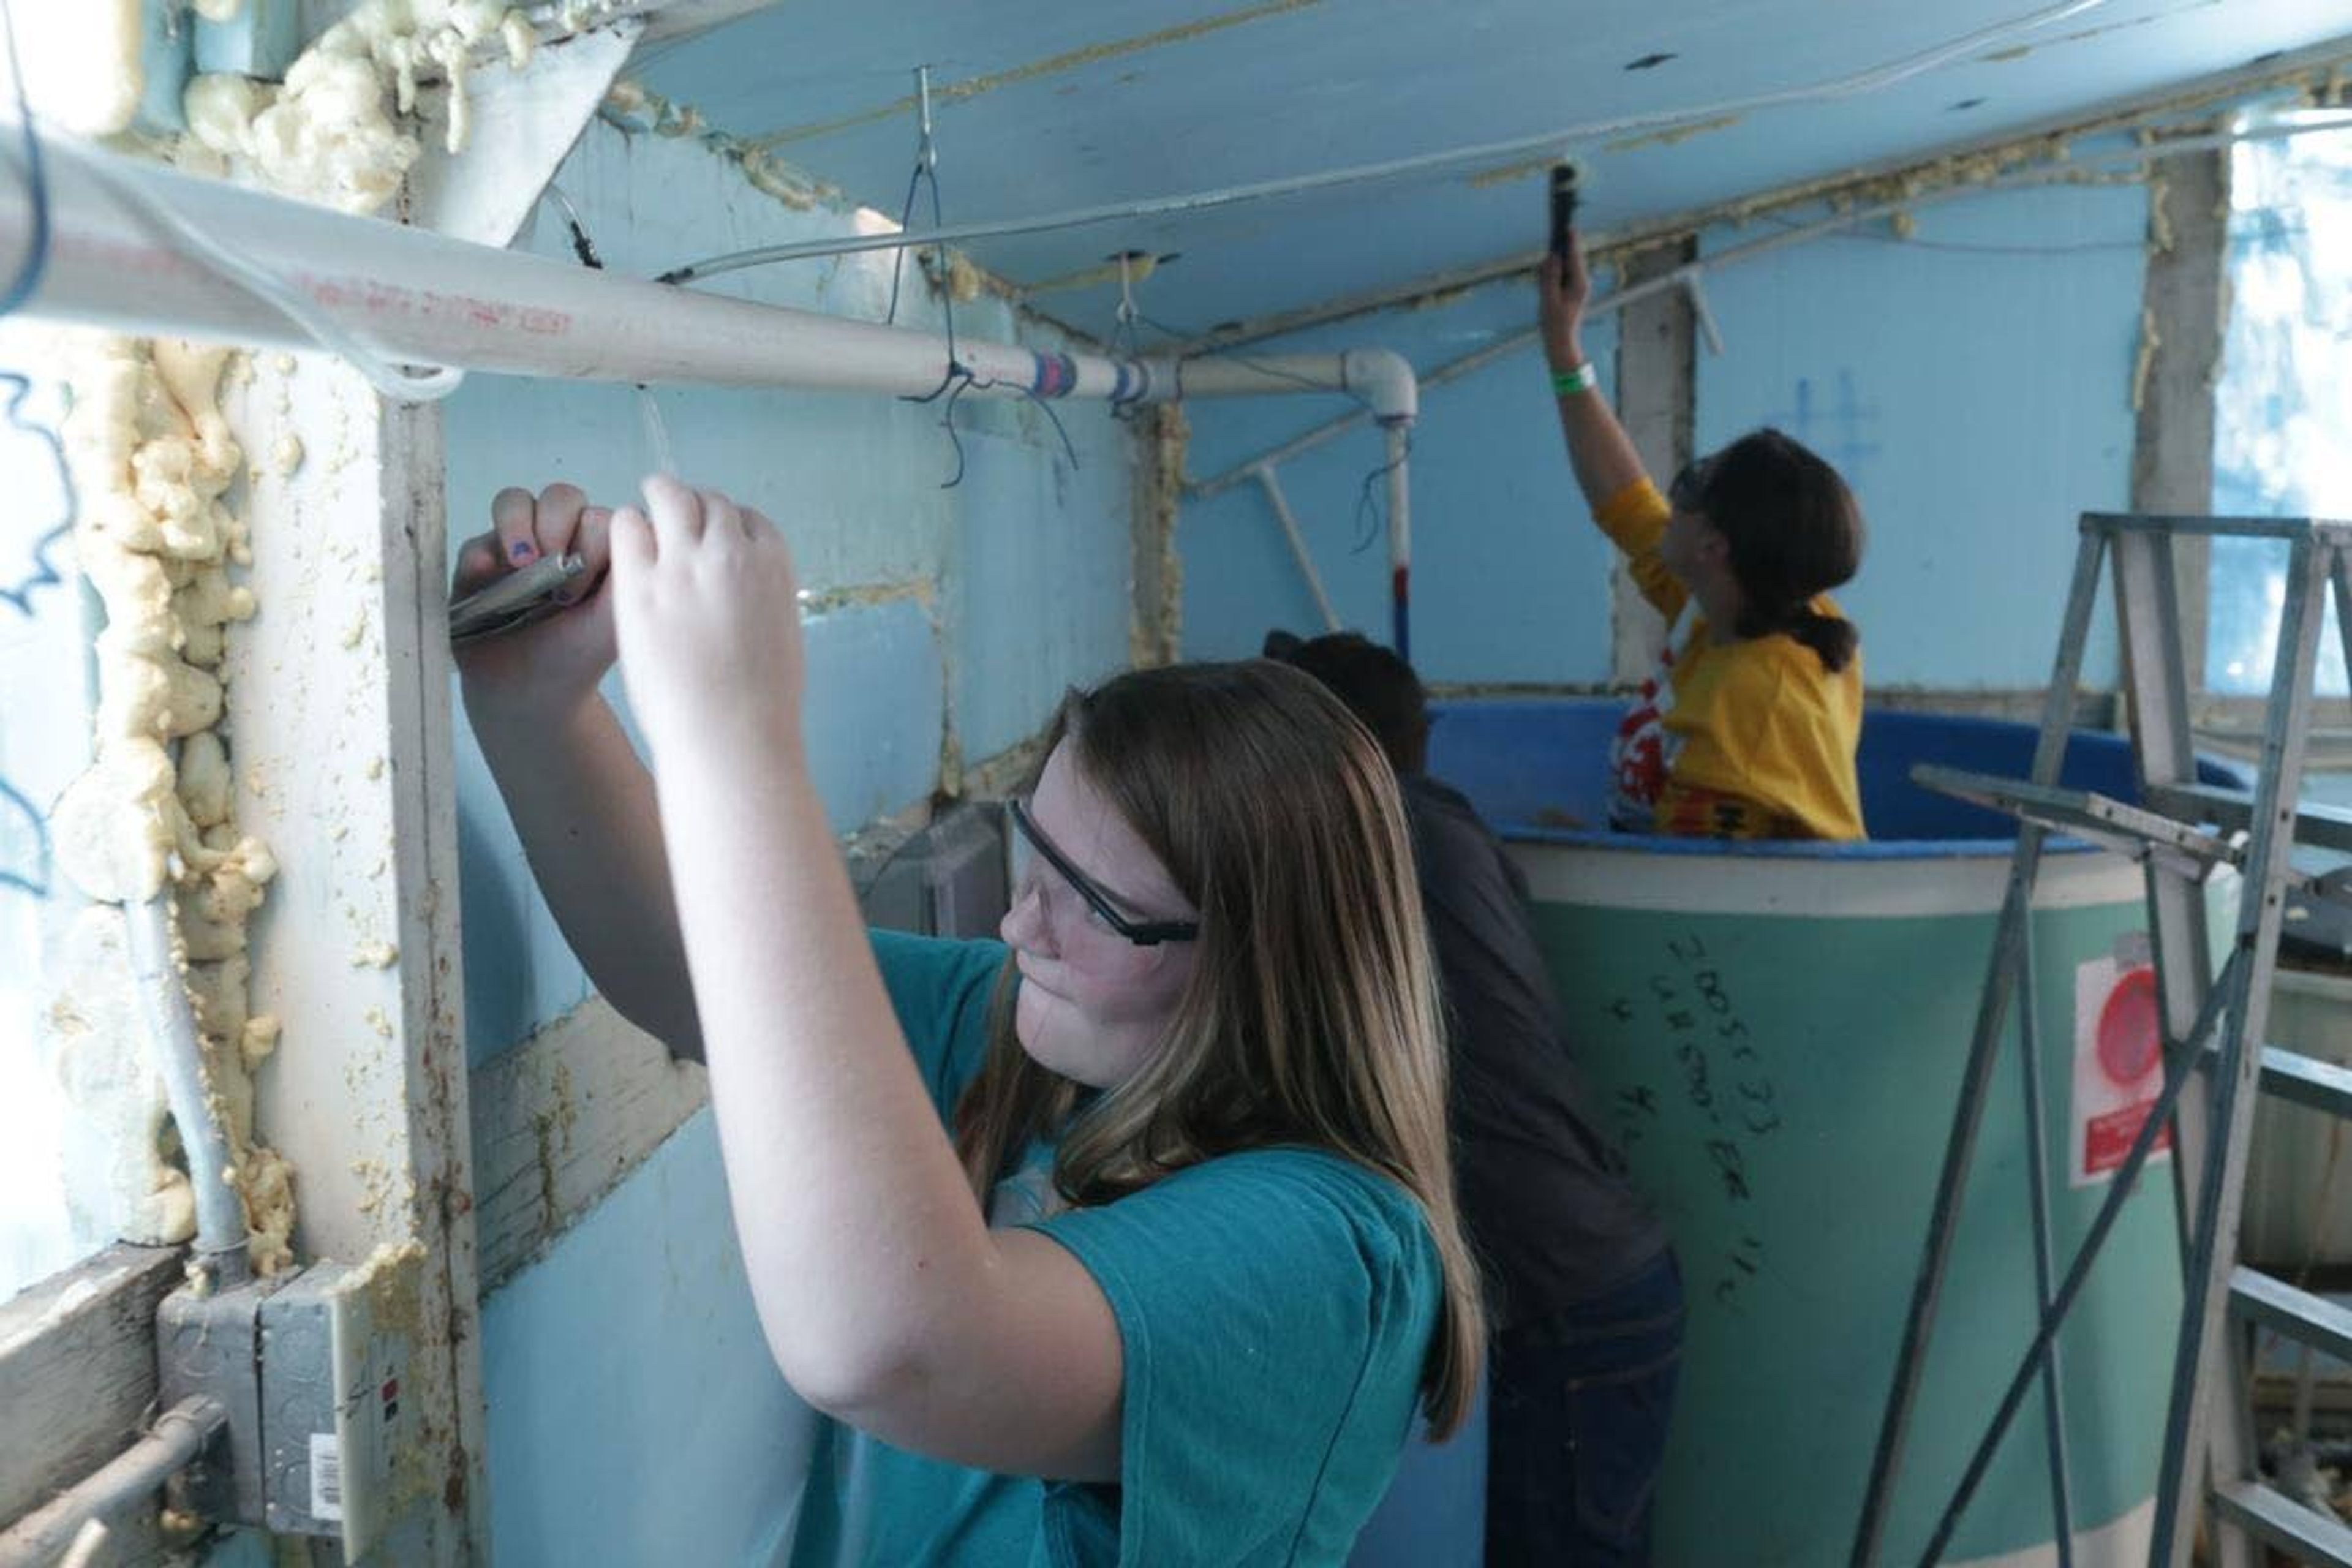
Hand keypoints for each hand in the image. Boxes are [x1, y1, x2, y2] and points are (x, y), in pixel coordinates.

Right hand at [451, 483, 617, 712]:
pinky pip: (476, 538)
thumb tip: (638, 528)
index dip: (594, 540)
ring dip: (520, 525)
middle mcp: (560, 539)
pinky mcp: (479, 562)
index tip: (586, 589)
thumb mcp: (614, 619)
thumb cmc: (578, 655)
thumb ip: (628, 574)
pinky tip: (487, 572)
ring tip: (522, 564)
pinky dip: (482, 550)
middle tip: (554, 581)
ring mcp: (517, 546)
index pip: (602, 513)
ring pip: (517, 501)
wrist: (530, 693)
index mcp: (600, 548)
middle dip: (558, 528)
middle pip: (562, 497)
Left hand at [609, 475, 802, 767]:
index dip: (724, 526)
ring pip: (668, 497)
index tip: (710, 541)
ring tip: (644, 530)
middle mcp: (731, 552)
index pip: (745, 517)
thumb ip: (762, 595)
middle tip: (671, 530)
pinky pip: (627, 526)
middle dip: (690, 510)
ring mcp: (684, 564)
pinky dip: (627, 530)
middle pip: (707, 500)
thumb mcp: (780, 632)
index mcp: (772, 563)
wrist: (731, 738)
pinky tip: (621, 551)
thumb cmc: (760, 702)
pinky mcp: (641, 584)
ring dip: (657, 506)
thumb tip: (746, 585)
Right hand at [1538, 234, 1590, 371]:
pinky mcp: (1570, 289)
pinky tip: (1545, 290)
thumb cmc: (1555, 324)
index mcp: (1579, 282)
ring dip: (1551, 270)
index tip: (1567, 224)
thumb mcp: (1549, 299)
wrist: (1560, 342)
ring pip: (1563, 266)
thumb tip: (1552, 256)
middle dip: (1557, 255)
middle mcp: (1581, 281)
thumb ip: (1550, 276)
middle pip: (1570, 257)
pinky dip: (1550, 277)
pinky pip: (1559, 275)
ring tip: (1545, 289)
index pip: (1575, 254)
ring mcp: (1576, 285)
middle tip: (1549, 252)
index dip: (1570, 239)